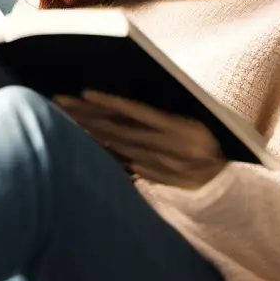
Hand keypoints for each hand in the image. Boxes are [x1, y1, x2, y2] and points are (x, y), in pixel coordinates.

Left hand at [52, 90, 227, 189]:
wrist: (219, 186)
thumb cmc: (205, 146)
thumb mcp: (192, 125)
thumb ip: (161, 117)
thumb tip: (122, 105)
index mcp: (178, 127)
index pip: (135, 112)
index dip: (109, 102)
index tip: (84, 93)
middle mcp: (163, 145)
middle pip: (117, 126)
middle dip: (86, 113)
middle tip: (60, 100)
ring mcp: (153, 162)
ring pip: (114, 143)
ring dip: (88, 129)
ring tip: (64, 116)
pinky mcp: (147, 174)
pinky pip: (119, 159)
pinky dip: (101, 148)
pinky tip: (82, 139)